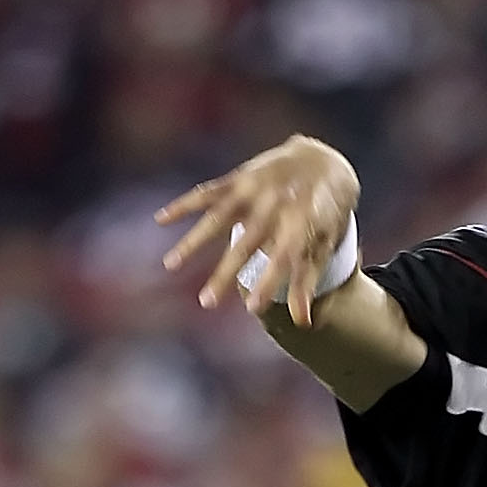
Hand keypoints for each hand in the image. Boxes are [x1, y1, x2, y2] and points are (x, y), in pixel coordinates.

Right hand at [156, 135, 359, 327]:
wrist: (323, 162)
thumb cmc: (325, 215)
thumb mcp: (323, 246)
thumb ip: (307, 283)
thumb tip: (303, 324)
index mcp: (301, 224)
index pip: (284, 260)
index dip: (269, 283)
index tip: (253, 309)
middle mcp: (275, 205)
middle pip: (246, 245)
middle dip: (225, 274)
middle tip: (206, 303)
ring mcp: (254, 190)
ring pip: (218, 219)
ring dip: (193, 242)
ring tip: (170, 265)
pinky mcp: (239, 178)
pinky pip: (207, 192)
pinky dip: (184, 204)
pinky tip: (160, 219)